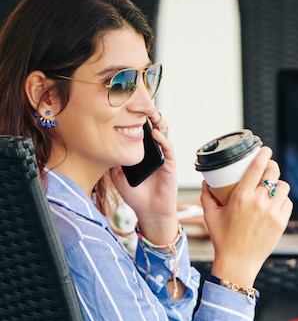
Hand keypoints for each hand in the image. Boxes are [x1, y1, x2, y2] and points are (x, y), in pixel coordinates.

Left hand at [110, 113, 178, 244]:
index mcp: (139, 156)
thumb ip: (113, 164)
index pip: (137, 135)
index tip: (124, 112)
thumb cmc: (136, 197)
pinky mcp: (170, 165)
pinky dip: (162, 140)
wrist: (150, 212)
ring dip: (156, 124)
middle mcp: (151, 154)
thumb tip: (104, 148)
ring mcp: (161, 158)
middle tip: (137, 108)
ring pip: (161, 135)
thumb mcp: (118, 178)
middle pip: (149, 131)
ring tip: (148, 116)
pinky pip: (168, 149)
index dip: (132, 123)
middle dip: (145, 118)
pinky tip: (154, 134)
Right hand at [201, 147, 291, 287]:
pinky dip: (283, 200)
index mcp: (241, 197)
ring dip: (278, 184)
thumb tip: (206, 183)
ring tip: (272, 187)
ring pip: (283, 187)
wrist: (237, 263)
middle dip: (272, 166)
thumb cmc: (222, 240)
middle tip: (268, 167)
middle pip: (273, 172)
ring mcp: (272, 212)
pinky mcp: (281, 222)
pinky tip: (276, 202)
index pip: (257, 167)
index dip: (263, 154)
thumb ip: (206, 197)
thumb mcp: (210, 216)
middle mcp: (259, 202)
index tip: (265, 149)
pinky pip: (287, 203)